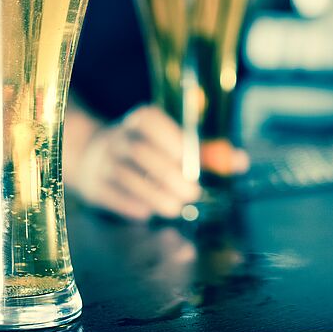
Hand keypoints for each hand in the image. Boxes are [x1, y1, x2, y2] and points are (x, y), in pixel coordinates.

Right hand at [72, 106, 201, 220]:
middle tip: (191, 193)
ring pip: (127, 177)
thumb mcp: (172, 143)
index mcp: (140, 120)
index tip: (189, 158)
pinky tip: (150, 211)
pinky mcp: (95, 185)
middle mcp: (118, 137)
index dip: (171, 139)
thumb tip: (240, 162)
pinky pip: (115, 196)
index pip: (152, 121)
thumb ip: (205, 152)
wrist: (93, 158)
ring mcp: (103, 161)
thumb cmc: (148, 151)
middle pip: (141, 152)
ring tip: (175, 207)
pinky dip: (134, 206)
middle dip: (169, 175)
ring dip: (155, 195)